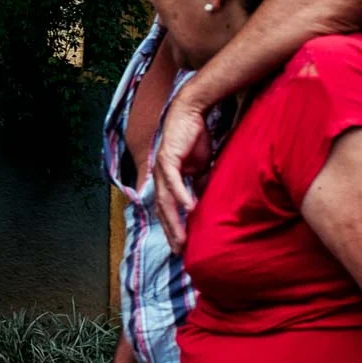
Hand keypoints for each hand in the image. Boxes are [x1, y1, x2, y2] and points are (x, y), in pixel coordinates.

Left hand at [152, 98, 212, 253]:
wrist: (192, 111)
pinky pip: (173, 181)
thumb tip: (203, 200)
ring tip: (182, 238)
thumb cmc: (195, 138)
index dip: (172, 227)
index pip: (167, 209)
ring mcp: (161, 168)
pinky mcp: (168, 158)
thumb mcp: (199, 167)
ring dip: (174, 221)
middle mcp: (159, 177)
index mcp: (165, 180)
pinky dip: (181, 195)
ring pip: (165, 201)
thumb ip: (198, 183)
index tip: (180, 245)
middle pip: (163, 210)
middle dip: (171, 232)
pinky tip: (189, 209)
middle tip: (179, 251)